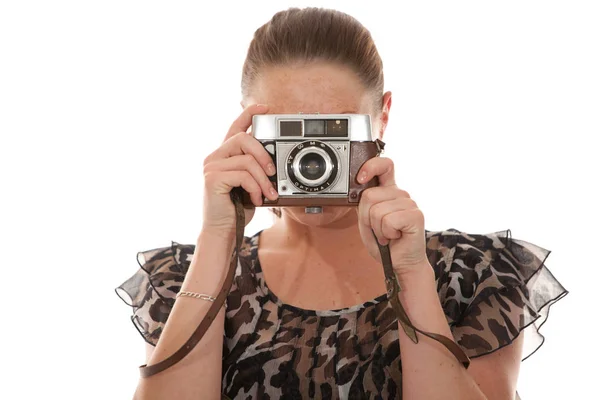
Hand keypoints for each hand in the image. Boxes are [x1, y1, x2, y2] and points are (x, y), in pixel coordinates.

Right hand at [201, 104, 278, 236]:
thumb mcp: (250, 184)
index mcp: (225, 155)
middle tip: (273, 172)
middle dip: (264, 154)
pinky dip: (255, 188)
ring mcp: (211, 166)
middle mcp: (215, 157)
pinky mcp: (212, 178)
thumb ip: (255, 168)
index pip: (235, 127)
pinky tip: (255, 199)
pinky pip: (243, 175)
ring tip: (268, 194)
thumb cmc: (237, 208)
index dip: (249, 114)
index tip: (265, 107)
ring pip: (247, 160)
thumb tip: (274, 161)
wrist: (222, 231)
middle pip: (243, 139)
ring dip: (263, 179)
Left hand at [356, 157, 428, 277]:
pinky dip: (387, 233)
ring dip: (378, 228)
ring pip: (377, 210)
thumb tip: (361, 187)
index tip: (361, 178)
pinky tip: (395, 236)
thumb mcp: (366, 221)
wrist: (399, 263)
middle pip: (370, 195)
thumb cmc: (385, 243)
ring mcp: (410, 203)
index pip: (384, 166)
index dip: (371, 166)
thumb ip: (363, 204)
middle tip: (378, 229)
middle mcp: (401, 194)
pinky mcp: (416, 215)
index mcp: (389, 191)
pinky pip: (389, 220)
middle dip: (367, 218)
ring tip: (387, 234)